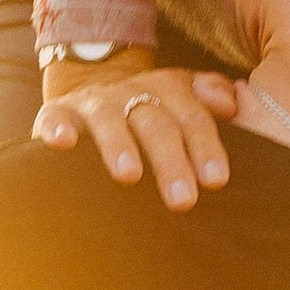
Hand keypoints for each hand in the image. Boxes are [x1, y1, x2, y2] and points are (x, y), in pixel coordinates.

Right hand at [35, 54, 238, 208]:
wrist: (91, 93)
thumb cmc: (147, 114)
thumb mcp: (180, 102)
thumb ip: (209, 99)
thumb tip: (232, 103)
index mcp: (167, 89)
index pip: (192, 116)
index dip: (204, 146)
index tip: (215, 179)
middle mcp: (132, 92)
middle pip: (155, 123)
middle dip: (170, 160)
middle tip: (183, 199)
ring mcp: (94, 102)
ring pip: (109, 119)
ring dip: (119, 145)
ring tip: (129, 176)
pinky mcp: (58, 112)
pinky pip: (57, 117)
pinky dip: (58, 128)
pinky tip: (62, 144)